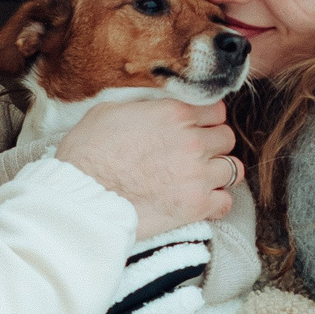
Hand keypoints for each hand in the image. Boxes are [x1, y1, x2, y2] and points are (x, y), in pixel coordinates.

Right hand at [59, 99, 238, 238]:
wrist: (82, 197)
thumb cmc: (87, 154)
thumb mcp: (109, 111)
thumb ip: (142, 107)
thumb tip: (150, 107)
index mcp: (174, 113)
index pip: (216, 110)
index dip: (206, 120)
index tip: (196, 129)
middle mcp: (192, 141)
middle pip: (226, 138)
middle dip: (213, 145)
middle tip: (195, 155)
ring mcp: (197, 175)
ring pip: (233, 169)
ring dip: (218, 172)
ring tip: (201, 178)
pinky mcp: (195, 206)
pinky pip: (226, 202)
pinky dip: (217, 202)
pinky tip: (201, 200)